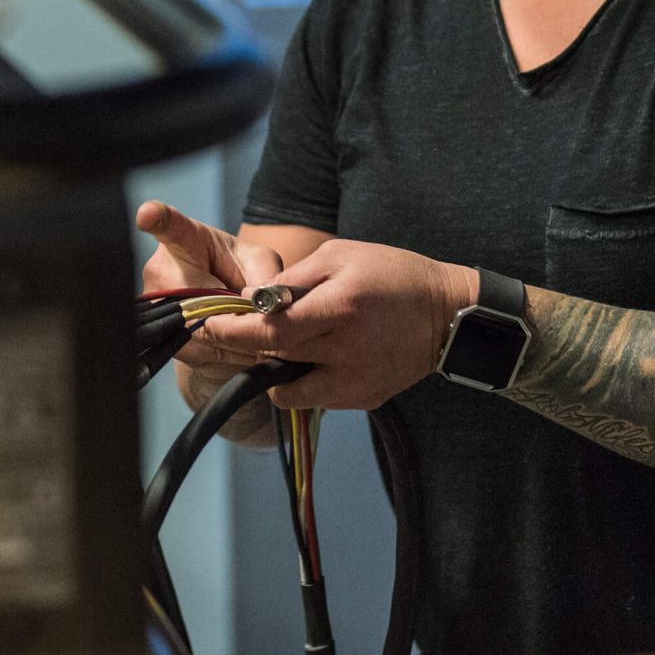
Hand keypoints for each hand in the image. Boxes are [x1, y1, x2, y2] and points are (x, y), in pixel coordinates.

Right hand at [135, 200, 284, 372]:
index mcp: (184, 240)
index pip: (169, 226)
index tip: (148, 214)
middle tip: (252, 309)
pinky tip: (234, 339)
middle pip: (199, 299)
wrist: (220, 309)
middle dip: (234, 312)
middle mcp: (160, 270)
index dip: (157, 219)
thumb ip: (267, 275)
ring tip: (245, 323)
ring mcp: (155, 306)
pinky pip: (201, 352)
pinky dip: (227, 351)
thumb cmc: (238, 273)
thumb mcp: (259, 264)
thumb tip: (262, 300)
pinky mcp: (161, 338)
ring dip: (234, 335)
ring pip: (202, 331)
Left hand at [178, 238, 476, 409]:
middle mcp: (346, 351)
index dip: (233, 331)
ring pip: (288, 390)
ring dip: (271, 370)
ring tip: (276, 345)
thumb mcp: (341, 255)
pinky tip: (310, 357)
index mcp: (340, 308)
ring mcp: (355, 382)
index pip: (271, 329)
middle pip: (273, 360)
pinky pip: (315, 397)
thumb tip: (252, 299)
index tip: (206, 325)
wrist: (448, 315)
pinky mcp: (363, 399)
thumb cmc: (392, 274)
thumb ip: (294, 279)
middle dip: (240, 349)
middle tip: (221, 334)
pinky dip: (302, 380)